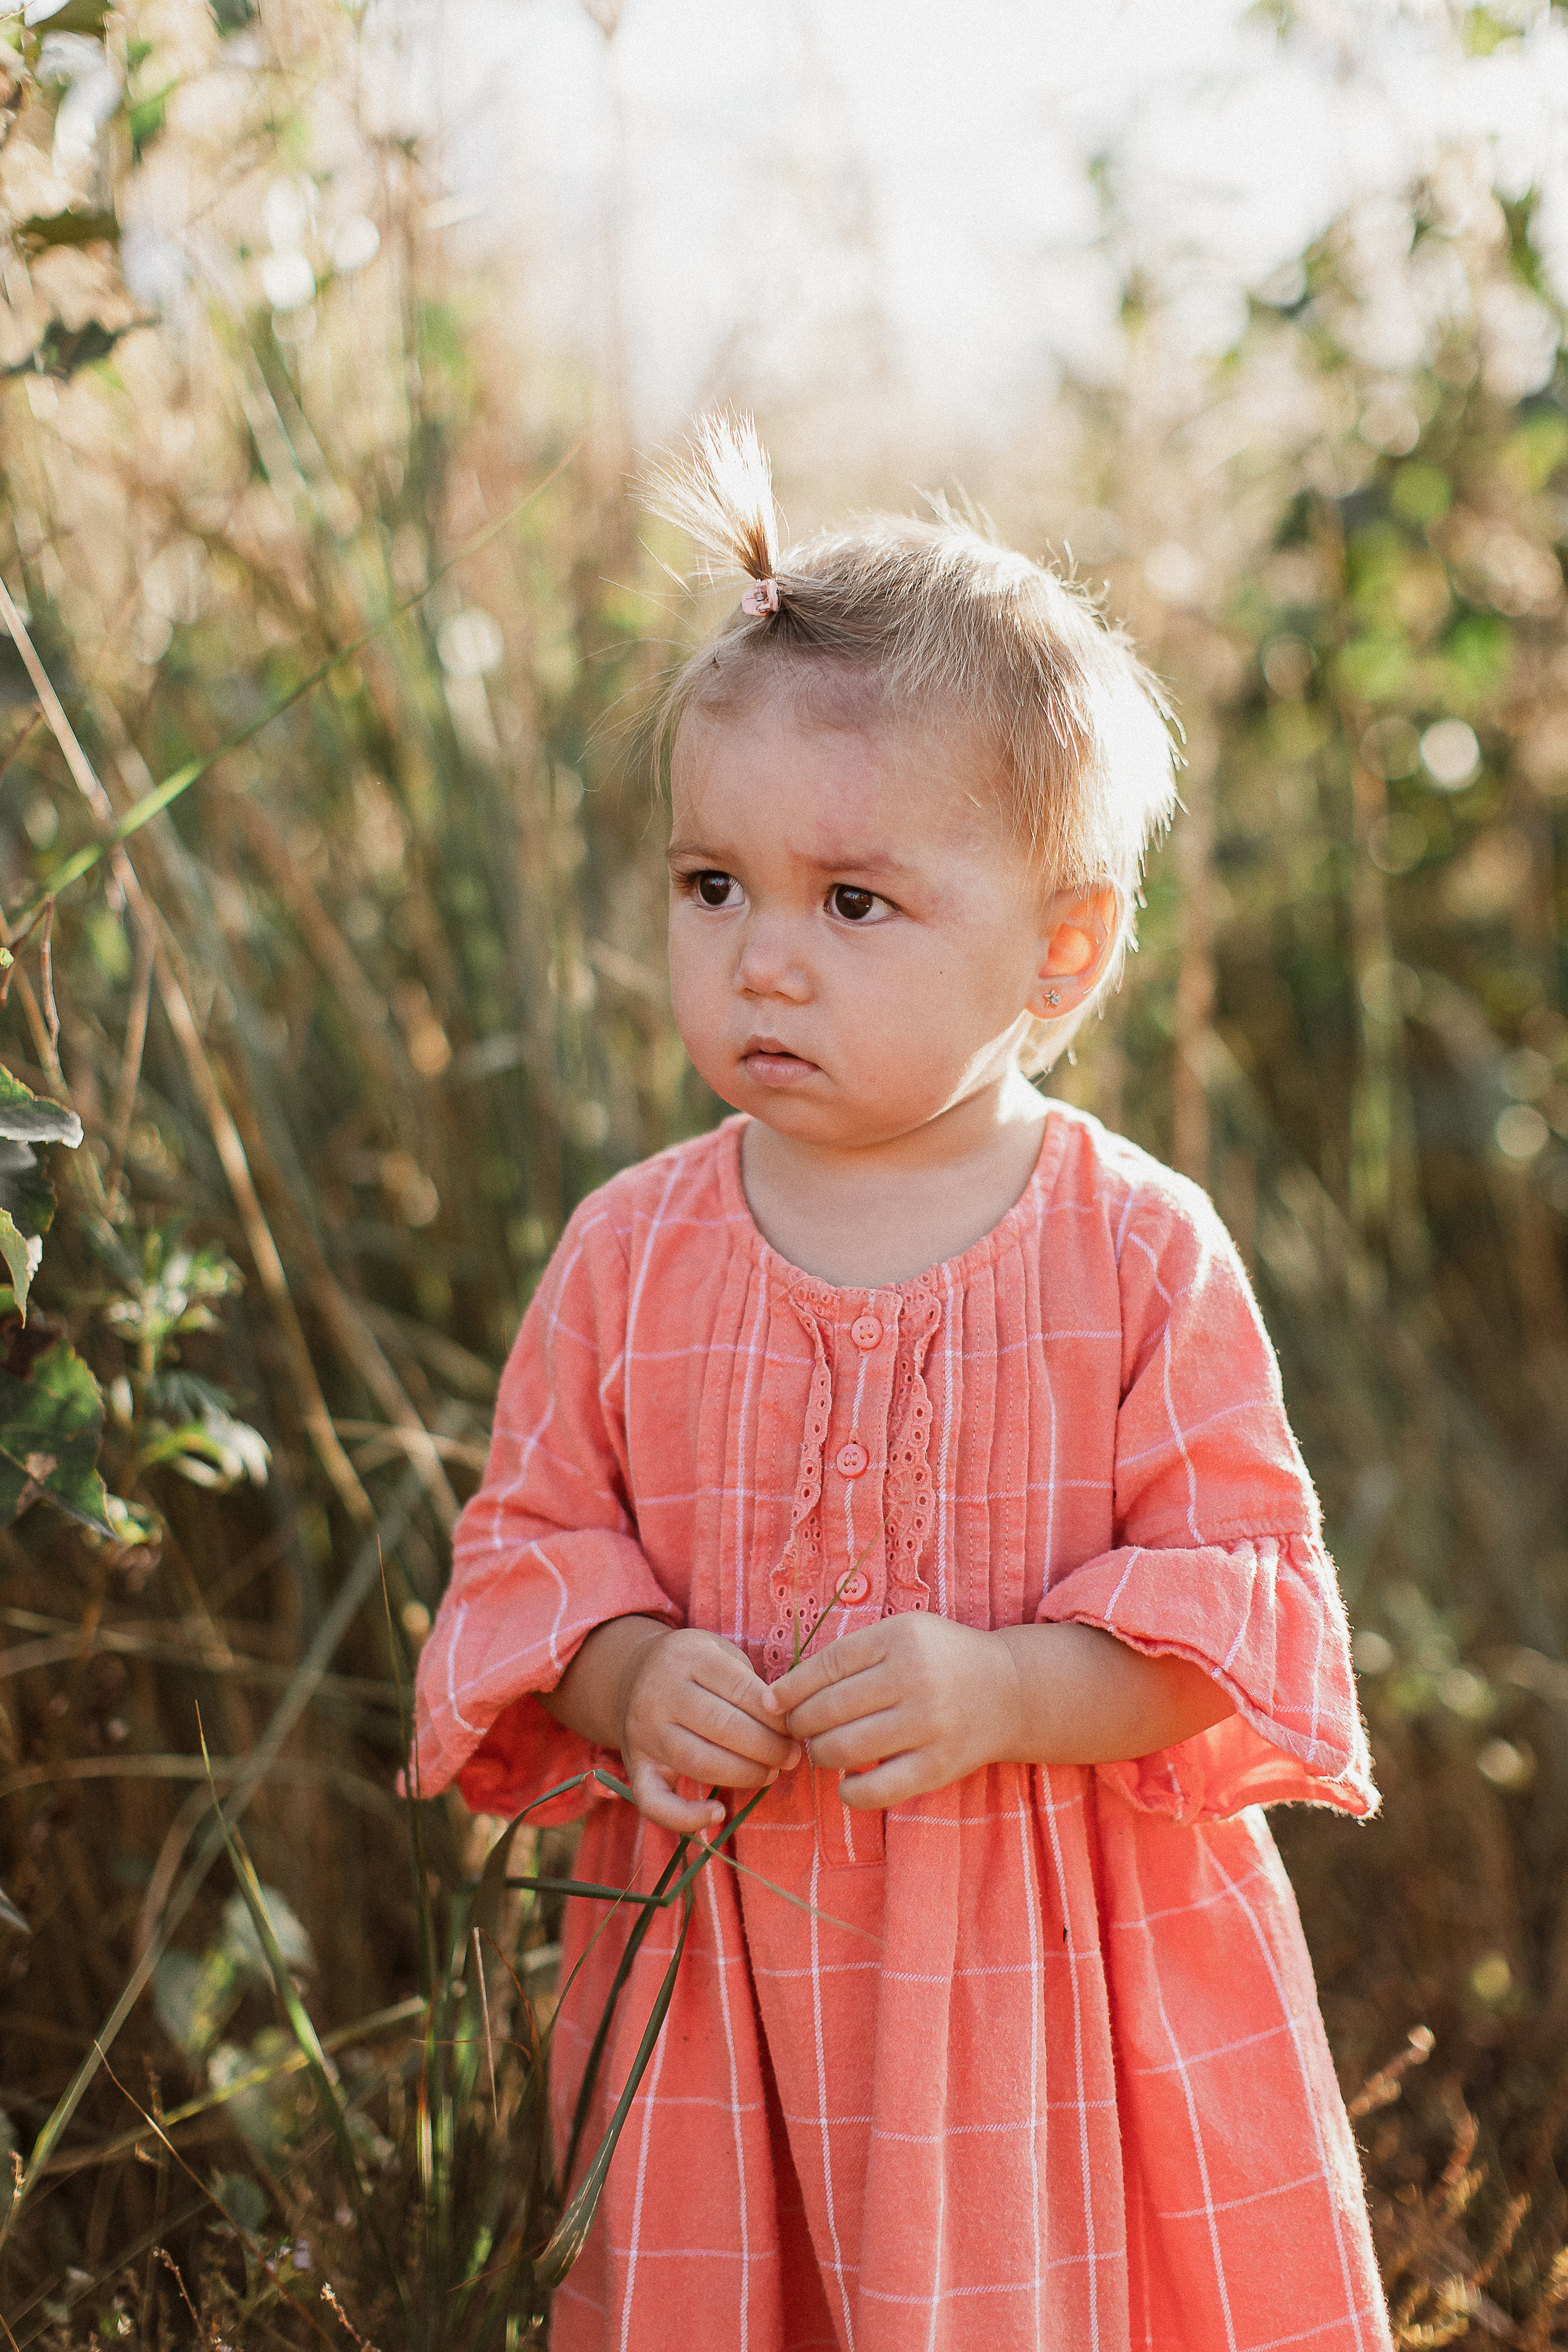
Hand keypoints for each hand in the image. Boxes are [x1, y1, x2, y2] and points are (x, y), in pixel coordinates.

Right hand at [616, 1626, 801, 1834]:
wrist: (628, 1675)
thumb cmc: (691, 1666)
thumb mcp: (718, 1652)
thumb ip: (748, 1682)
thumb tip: (787, 1722)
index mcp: (687, 1657)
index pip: (739, 1688)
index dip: (773, 1714)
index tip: (795, 1728)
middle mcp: (659, 1693)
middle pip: (721, 1726)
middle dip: (766, 1747)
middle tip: (790, 1757)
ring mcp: (643, 1732)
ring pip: (697, 1762)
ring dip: (743, 1774)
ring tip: (769, 1774)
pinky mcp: (634, 1766)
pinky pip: (654, 1802)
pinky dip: (685, 1817)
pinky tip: (717, 1813)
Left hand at [769, 1614, 1234, 1807]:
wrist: (1010, 1691)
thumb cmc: (940, 1660)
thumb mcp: (901, 1636)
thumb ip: (849, 1656)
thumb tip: (782, 1695)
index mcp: (901, 1638)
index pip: (826, 1666)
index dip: (791, 1689)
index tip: (775, 1704)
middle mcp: (915, 1678)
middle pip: (829, 1710)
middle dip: (800, 1725)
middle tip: (796, 1731)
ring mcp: (928, 1725)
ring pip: (845, 1749)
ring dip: (820, 1755)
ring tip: (822, 1752)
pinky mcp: (939, 1766)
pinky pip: (876, 1790)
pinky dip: (849, 1792)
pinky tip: (847, 1782)